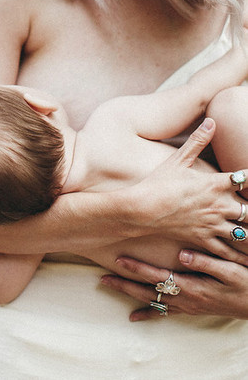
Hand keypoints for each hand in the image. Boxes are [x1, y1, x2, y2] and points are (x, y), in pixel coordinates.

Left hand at [101, 250, 247, 319]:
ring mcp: (187, 306)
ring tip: (110, 287)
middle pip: (148, 291)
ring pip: (152, 301)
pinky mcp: (190, 309)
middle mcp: (185, 299)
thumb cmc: (245, 284)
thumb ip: (205, 262)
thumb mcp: (229, 270)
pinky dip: (148, 313)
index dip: (137, 268)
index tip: (119, 259)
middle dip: (124, 284)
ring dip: (130, 295)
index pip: (157, 276)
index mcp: (192, 287)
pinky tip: (134, 316)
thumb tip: (181, 254)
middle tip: (102, 278)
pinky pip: (164, 313)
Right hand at [129, 119, 247, 258]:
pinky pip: (227, 251)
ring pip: (244, 233)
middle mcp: (219, 205)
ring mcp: (212, 224)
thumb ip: (197, 141)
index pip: (245, 180)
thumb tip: (211, 121)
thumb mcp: (178, 159)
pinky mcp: (204, 239)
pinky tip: (244, 258)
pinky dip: (237, 254)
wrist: (143, 209)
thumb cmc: (159, 183)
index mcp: (215, 184)